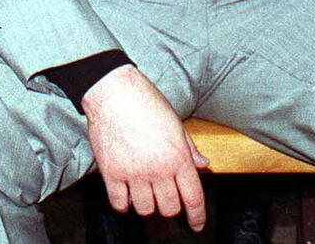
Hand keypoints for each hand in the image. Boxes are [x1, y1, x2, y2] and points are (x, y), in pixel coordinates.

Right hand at [82, 64, 208, 230]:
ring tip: (145, 191)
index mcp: (178, 156)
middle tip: (166, 196)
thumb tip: (203, 165)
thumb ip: (190, 148)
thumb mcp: (176, 122)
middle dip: (170, 206)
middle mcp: (158, 168)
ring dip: (147, 204)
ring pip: (145, 209)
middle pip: (169, 208)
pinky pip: (119, 203)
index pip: (193, 197)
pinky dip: (124, 203)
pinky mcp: (111, 173)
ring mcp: (134, 173)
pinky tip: (127, 193)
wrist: (114, 91)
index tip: (197, 224)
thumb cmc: (146, 101)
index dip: (198, 216)